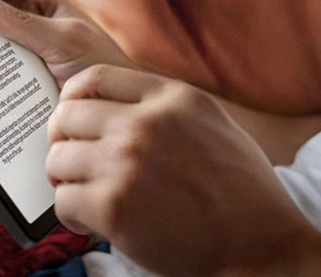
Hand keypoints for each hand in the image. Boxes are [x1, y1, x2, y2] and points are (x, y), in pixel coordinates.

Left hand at [47, 64, 320, 276]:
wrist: (261, 243)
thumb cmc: (243, 191)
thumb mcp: (212, 123)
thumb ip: (167, 109)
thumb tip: (118, 110)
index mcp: (172, 97)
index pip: (94, 77)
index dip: (72, 98)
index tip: (71, 117)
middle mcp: (146, 122)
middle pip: (67, 116)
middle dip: (61, 141)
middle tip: (72, 163)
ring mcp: (126, 162)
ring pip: (59, 159)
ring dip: (66, 180)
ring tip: (86, 196)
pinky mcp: (113, 205)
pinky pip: (63, 201)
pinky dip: (71, 215)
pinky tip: (92, 222)